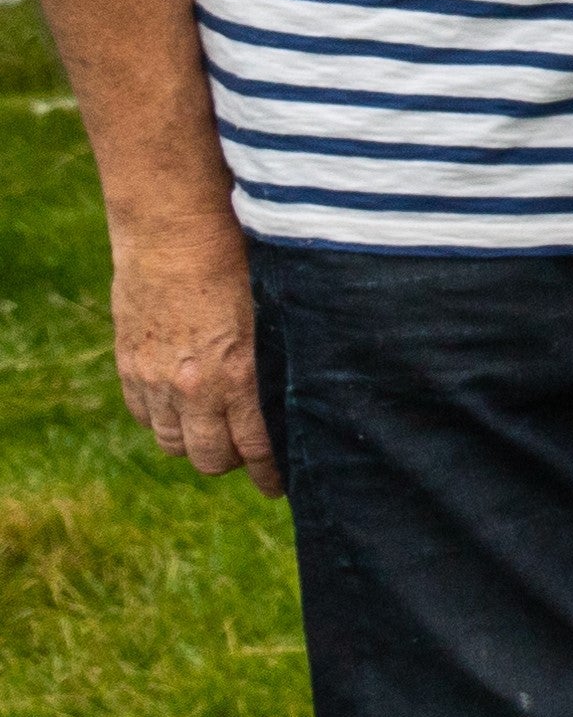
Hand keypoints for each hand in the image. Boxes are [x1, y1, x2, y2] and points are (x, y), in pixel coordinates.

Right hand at [108, 218, 277, 493]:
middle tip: (247, 454)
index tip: (279, 486)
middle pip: (209, 458)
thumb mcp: (275, 314)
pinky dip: (161, 418)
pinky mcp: (129, 362)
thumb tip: (300, 391)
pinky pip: (143, 415)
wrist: (174, 231)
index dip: (269, 474)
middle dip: (231, 462)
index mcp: (238, 377)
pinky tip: (181, 406)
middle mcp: (192, 387)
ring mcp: (154, 377)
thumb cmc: (239, 262)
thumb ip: (278, 360)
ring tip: (214, 430)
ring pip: (172, 442)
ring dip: (195, 441)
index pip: (256, 448)